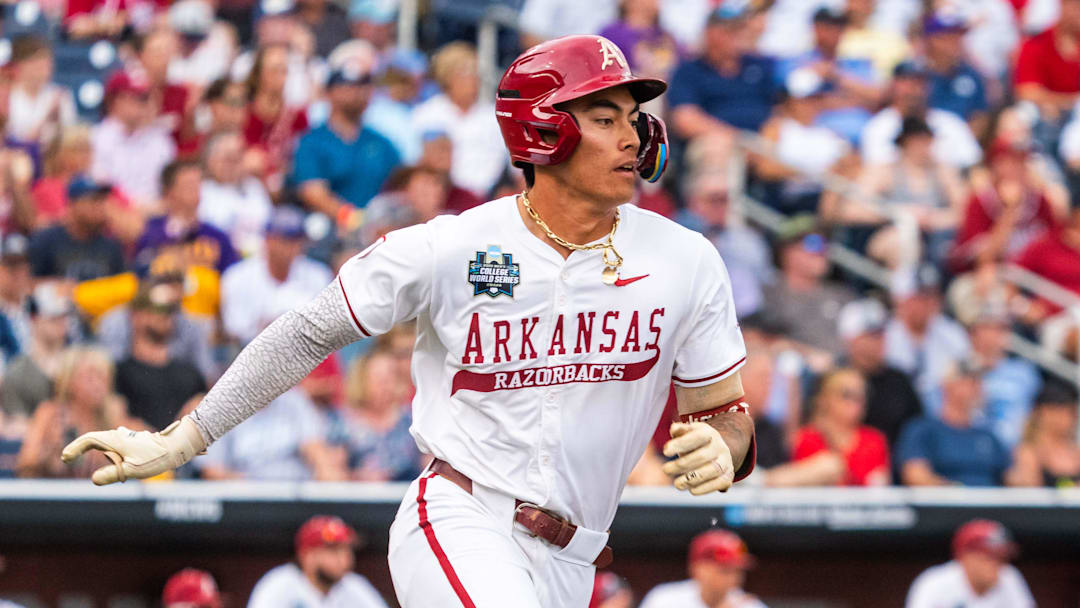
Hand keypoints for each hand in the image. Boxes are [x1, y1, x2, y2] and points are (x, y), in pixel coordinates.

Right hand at [60, 416, 205, 484]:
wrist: (175, 447)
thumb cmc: (155, 458)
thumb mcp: (132, 470)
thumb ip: (112, 475)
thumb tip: (94, 480)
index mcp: (115, 440)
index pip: (89, 440)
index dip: (75, 448)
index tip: (65, 457)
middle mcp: (118, 436)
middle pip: (94, 441)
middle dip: (81, 449)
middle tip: (67, 458)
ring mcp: (125, 438)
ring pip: (106, 446)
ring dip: (101, 456)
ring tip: (119, 467)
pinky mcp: (131, 443)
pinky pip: (115, 449)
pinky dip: (110, 456)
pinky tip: (121, 466)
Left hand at [661, 422, 733, 494]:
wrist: (716, 451)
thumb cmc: (695, 442)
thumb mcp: (688, 432)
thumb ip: (680, 430)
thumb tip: (675, 430)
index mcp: (709, 433)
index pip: (696, 436)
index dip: (681, 444)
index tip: (665, 452)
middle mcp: (720, 446)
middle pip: (702, 456)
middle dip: (682, 465)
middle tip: (666, 470)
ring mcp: (726, 461)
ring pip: (713, 470)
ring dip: (693, 479)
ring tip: (677, 484)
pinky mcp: (729, 475)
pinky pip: (720, 483)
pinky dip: (705, 488)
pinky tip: (692, 490)